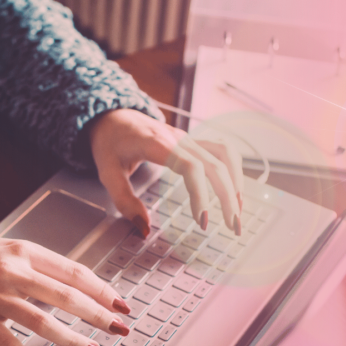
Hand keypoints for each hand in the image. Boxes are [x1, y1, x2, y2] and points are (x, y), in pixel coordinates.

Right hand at [0, 235, 131, 345]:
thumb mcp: (2, 248)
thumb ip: (33, 264)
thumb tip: (67, 282)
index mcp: (23, 251)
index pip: (73, 271)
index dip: (101, 289)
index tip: (119, 303)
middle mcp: (14, 271)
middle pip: (68, 296)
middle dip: (100, 316)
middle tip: (120, 329)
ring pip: (46, 322)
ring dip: (75, 340)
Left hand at [89, 109, 243, 237]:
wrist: (112, 116)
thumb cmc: (109, 143)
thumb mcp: (107, 173)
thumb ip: (124, 202)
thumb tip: (144, 229)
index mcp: (157, 144)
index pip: (191, 166)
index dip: (201, 193)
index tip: (202, 220)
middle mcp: (179, 138)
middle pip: (215, 163)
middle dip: (228, 196)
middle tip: (232, 227)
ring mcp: (188, 137)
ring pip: (225, 154)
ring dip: (236, 182)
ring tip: (238, 211)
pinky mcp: (193, 141)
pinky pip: (222, 150)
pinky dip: (233, 170)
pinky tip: (234, 191)